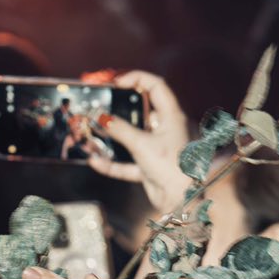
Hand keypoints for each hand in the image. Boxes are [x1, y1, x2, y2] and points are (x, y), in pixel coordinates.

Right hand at [85, 69, 191, 212]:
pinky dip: (112, 163)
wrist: (183, 200)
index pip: (156, 86)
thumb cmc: (172, 167)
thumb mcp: (142, 144)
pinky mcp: (150, 167)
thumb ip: (120, 130)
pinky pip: (127, 162)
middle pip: (142, 110)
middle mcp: (166, 129)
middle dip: (120, 107)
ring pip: (132, 136)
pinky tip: (95, 162)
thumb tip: (101, 118)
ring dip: (113, 136)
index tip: (116, 82)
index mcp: (172, 116)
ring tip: (94, 131)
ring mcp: (157, 148)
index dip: (136, 79)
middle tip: (101, 104)